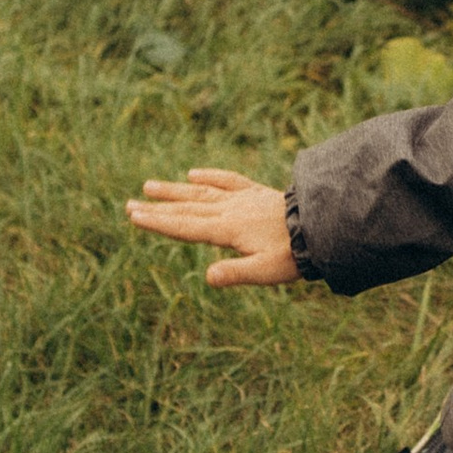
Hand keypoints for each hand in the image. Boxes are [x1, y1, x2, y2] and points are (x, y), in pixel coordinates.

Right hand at [124, 165, 299, 286]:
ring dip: (175, 190)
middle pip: (187, 208)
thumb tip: (207, 278)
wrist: (323, 226)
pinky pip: (228, 181)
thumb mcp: (266, 271)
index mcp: (228, 229)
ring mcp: (243, 199)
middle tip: (129, 205)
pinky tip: (195, 174)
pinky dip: (210, 177)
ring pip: (202, 193)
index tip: (133, 216)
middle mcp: (231, 210)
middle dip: (157, 208)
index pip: (185, 226)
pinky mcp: (256, 193)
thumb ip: (236, 273)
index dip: (158, 222)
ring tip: (150, 186)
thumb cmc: (295, 255)